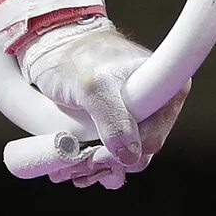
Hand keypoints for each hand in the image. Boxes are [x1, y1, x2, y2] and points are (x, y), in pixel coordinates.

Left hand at [23, 19, 186, 189]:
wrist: (51, 46)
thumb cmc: (74, 58)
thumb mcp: (93, 87)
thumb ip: (113, 119)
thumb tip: (131, 156)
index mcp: (165, 84)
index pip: (155, 135)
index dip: (130, 151)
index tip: (101, 155)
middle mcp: (156, 101)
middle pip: (142, 150)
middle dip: (112, 162)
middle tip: (84, 164)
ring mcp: (137, 112)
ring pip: (127, 154)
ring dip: (101, 167)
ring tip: (74, 168)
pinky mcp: (119, 120)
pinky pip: (114, 150)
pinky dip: (96, 161)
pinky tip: (76, 166)